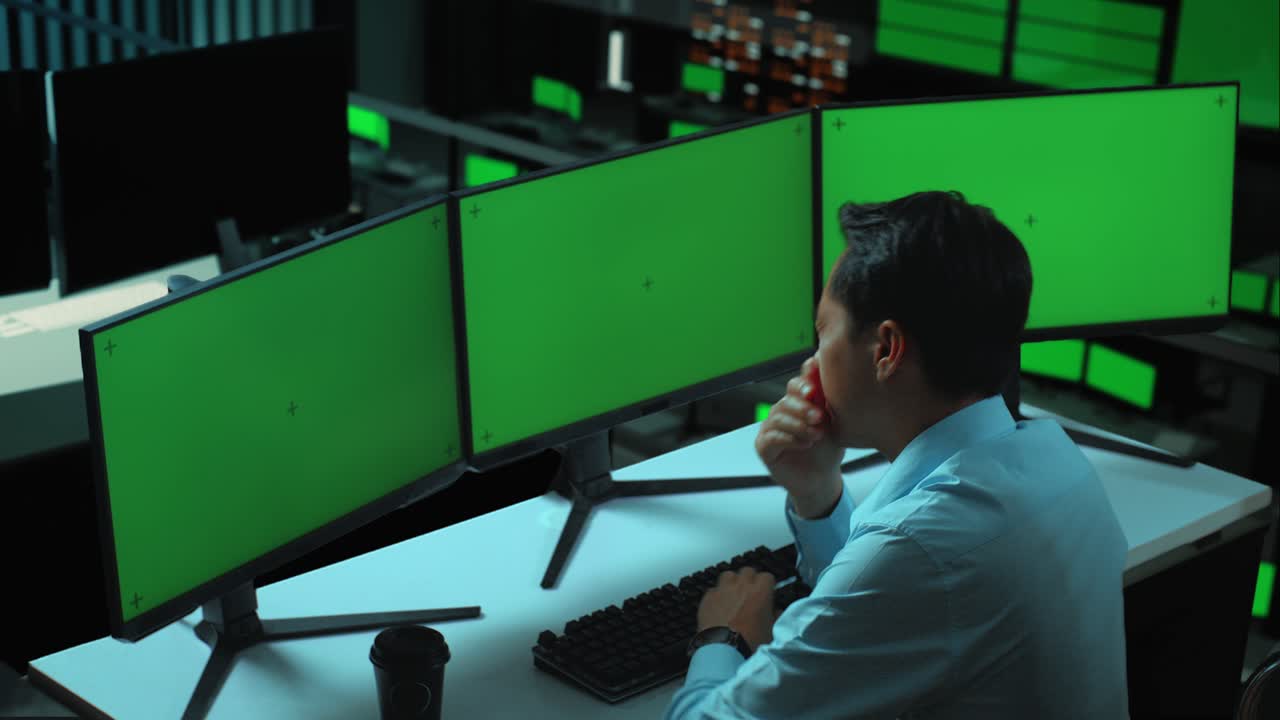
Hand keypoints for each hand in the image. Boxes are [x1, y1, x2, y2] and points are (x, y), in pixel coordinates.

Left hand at [697, 567, 776, 651]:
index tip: (766, 593)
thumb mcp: (772, 631)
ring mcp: (722, 590)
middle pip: (747, 571)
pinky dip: (717, 596)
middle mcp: (741, 586)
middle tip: (751, 594)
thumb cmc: (748, 643)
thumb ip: (775, 616)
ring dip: (732, 583)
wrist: (724, 652)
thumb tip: (775, 612)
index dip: (767, 586)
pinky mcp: (707, 598)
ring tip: (734, 597)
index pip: (767, 577)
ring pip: (728, 575)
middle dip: (750, 580)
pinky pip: (713, 590)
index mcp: (760, 592)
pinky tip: (719, 607)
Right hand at [755, 356, 843, 517]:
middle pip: (787, 399)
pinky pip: (772, 438)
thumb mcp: (832, 423)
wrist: (822, 478)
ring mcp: (770, 428)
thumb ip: (825, 399)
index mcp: (798, 402)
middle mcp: (781, 411)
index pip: (797, 385)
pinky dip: (790, 439)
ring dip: (799, 425)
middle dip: (804, 407)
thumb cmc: (827, 449)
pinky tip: (805, 444)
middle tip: (819, 417)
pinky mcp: (763, 447)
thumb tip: (823, 370)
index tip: (815, 390)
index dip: (804, 383)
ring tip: (816, 435)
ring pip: (778, 417)